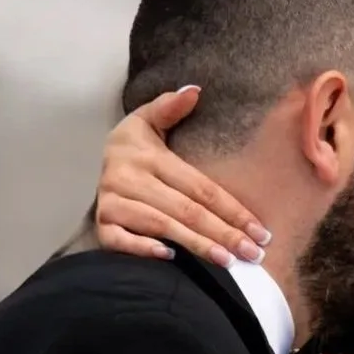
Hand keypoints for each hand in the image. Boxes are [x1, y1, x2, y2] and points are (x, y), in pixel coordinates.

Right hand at [90, 87, 271, 270]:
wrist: (93, 167)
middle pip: (186, 210)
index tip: (260, 230)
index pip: (200, 187)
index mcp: (147, 155)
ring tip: (228, 262)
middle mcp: (129, 178)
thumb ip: (169, 108)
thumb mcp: (146, 121)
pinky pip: (121, 240)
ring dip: (196, 245)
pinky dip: (143, 249)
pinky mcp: (102, 224)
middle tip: (253, 253)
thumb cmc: (131, 149)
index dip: (232, 209)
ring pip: (162, 226)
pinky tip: (171, 258)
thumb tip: (194, 91)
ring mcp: (113, 203)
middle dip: (224, 233)